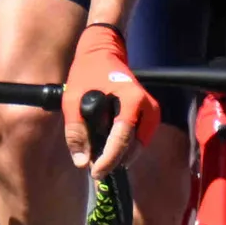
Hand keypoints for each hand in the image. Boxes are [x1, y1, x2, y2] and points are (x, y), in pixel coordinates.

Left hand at [63, 23, 156, 176]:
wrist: (103, 52)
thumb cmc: (87, 72)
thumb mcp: (73, 99)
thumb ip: (75, 130)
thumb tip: (82, 162)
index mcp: (132, 100)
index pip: (122, 138)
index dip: (109, 159)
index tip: (95, 172)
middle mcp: (148, 107)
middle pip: (133, 146)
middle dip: (114, 161)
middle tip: (95, 171)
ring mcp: (152, 111)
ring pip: (138, 145)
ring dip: (120, 156)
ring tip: (99, 161)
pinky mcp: (149, 115)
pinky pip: (139, 138)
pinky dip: (125, 147)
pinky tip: (109, 151)